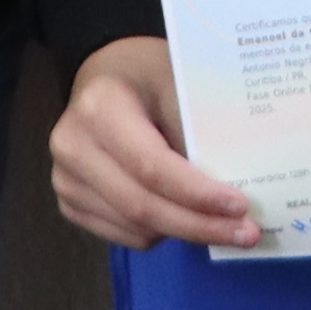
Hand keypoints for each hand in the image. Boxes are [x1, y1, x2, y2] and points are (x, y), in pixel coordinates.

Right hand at [50, 37, 262, 252]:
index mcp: (99, 109)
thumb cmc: (149, 75)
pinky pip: (122, 234)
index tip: (240, 207)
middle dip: (198, 225)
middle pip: (141, 205)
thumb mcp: (178, 83)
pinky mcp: (69, 200)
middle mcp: (73, 147)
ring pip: (134, 227)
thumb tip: (237, 184)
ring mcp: (65, 178)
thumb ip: (198, 132)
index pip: (151, 166)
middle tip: (246, 234)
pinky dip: (160, 233)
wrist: (106, 76)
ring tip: (224, 227)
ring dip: (184, 232)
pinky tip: (185, 217)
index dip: (196, 193)